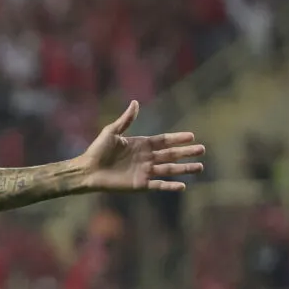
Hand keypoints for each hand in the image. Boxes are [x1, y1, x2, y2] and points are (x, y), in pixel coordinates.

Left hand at [76, 101, 205, 192]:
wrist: (86, 170)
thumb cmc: (96, 150)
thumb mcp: (111, 132)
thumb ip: (125, 120)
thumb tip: (135, 103)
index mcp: (141, 145)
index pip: (164, 141)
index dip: (177, 139)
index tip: (192, 136)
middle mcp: (146, 158)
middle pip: (171, 155)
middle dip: (186, 153)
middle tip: (202, 150)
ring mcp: (144, 172)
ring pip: (169, 170)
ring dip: (184, 169)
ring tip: (199, 167)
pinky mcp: (139, 184)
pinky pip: (158, 185)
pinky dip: (170, 186)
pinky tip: (182, 186)